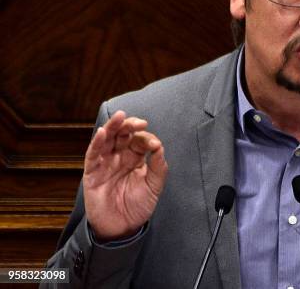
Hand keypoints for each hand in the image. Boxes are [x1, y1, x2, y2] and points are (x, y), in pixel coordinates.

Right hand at [83, 110, 167, 240]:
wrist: (122, 229)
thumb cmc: (138, 207)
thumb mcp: (154, 186)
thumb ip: (158, 167)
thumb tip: (159, 146)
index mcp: (136, 158)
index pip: (139, 140)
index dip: (146, 138)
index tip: (154, 145)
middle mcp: (120, 157)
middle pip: (122, 135)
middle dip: (129, 126)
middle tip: (139, 123)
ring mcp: (105, 163)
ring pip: (107, 139)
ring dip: (112, 127)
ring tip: (119, 117)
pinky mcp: (92, 173)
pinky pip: (93, 154)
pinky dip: (96, 142)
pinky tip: (102, 132)